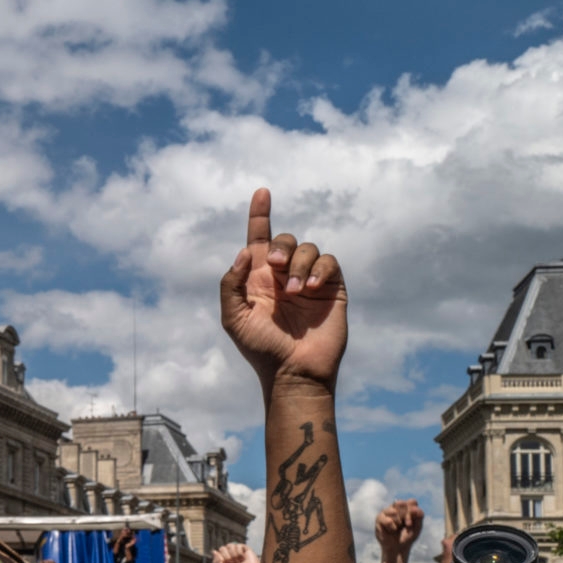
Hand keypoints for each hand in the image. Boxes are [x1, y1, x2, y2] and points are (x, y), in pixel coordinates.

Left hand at [210, 542, 260, 562]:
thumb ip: (216, 562)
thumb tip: (214, 551)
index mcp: (224, 558)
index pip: (217, 552)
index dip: (219, 556)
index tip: (223, 561)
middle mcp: (230, 553)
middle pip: (222, 548)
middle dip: (226, 556)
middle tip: (231, 561)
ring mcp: (236, 550)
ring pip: (229, 545)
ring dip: (233, 554)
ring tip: (237, 559)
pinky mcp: (243, 547)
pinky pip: (237, 545)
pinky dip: (239, 552)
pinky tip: (242, 556)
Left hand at [217, 189, 347, 389]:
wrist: (294, 371)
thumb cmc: (261, 348)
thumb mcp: (233, 317)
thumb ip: (231, 283)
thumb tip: (245, 252)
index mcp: (257, 278)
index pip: (258, 238)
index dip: (260, 214)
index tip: (262, 192)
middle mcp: (283, 275)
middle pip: (284, 240)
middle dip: (280, 246)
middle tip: (274, 266)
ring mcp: (308, 280)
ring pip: (308, 248)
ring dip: (299, 264)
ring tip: (295, 291)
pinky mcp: (331, 288)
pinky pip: (329, 261)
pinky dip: (320, 268)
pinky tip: (312, 287)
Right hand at [374, 499, 423, 562]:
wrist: (398, 548)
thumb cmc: (407, 536)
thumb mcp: (417, 527)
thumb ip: (419, 517)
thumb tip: (416, 508)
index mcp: (407, 507)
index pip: (412, 502)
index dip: (413, 511)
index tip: (413, 521)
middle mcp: (396, 507)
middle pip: (401, 503)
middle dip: (406, 516)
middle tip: (407, 525)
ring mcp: (387, 511)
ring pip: (393, 511)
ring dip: (398, 522)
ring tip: (397, 528)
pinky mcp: (379, 518)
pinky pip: (387, 520)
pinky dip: (391, 527)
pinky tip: (391, 530)